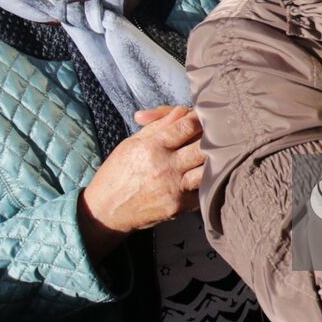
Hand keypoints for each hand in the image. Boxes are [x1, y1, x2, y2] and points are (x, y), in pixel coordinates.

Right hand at [78, 106, 205, 259]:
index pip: (187, 125)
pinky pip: (201, 191)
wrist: (106, 210)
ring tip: (212, 156)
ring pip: (207, 170)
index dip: (199, 118)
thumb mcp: (132, 143)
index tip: (204, 118)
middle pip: (204, 147)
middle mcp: (165, 167)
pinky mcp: (178, 207)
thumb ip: (159, 125)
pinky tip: (201, 176)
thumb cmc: (117, 172)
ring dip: (212, 162)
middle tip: (215, 136)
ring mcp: (174, 188)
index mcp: (153, 147)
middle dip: (212, 139)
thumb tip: (182, 111)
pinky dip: (204, 183)